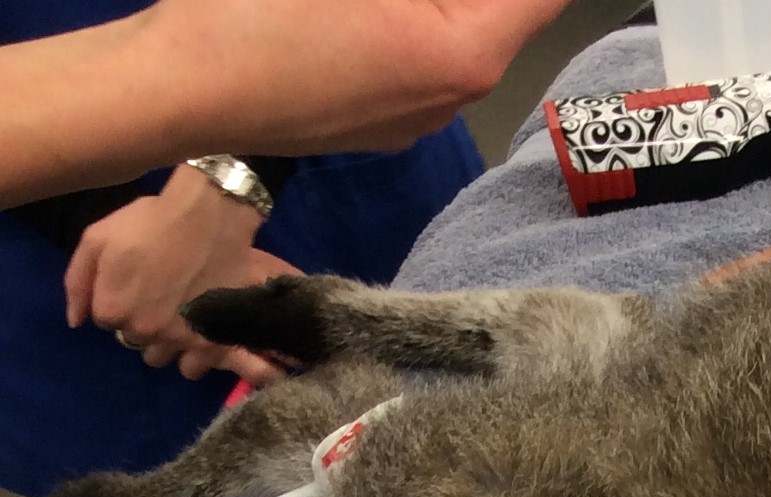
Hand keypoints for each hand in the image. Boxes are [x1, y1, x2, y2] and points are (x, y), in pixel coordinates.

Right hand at [3, 0, 568, 203]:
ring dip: (445, 1)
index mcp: (464, 53)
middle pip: (496, 7)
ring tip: (374, 3)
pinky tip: (366, 6)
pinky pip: (412, 48)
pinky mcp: (374, 115)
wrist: (177, 88)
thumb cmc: (257, 14)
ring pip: (452, 25)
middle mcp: (452, 97)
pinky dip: (410, 14)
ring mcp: (413, 114)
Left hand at [64, 163, 298, 381]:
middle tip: (156, 294)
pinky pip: (190, 369)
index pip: (105, 320)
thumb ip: (78, 281)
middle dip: (139, 321)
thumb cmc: (152, 221)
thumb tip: (75, 321)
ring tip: (175, 316)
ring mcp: (177, 340)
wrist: (211, 218)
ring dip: (161, 341)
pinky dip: (189, 357)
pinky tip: (193, 336)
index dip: (117, 300)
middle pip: (133, 338)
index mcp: (112, 308)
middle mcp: (142, 331)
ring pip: (159, 356)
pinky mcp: (209, 345)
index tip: (132, 282)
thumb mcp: (99, 237)